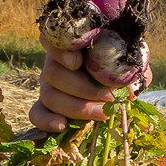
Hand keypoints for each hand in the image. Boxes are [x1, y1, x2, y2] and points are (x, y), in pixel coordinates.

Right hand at [29, 41, 152, 133]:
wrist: (120, 82)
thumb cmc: (124, 66)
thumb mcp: (129, 61)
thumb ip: (128, 68)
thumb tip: (128, 90)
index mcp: (72, 44)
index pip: (53, 39)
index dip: (60, 51)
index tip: (77, 63)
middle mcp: (55, 62)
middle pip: (53, 73)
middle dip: (84, 88)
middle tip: (109, 97)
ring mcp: (48, 85)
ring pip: (49, 95)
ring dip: (77, 107)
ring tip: (103, 114)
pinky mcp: (47, 106)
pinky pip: (36, 113)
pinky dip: (46, 120)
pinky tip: (63, 126)